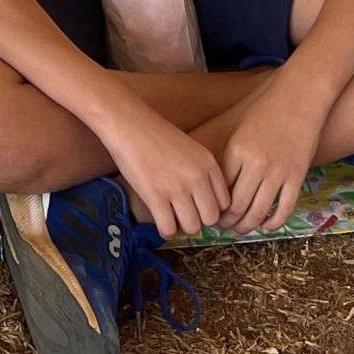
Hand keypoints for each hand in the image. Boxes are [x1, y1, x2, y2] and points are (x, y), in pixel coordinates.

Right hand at [97, 102, 231, 240]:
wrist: (128, 123)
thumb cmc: (156, 135)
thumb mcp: (190, 149)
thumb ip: (201, 171)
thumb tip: (204, 201)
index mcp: (208, 163)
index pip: (225, 202)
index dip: (211, 209)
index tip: (199, 209)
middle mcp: (197, 177)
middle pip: (210, 218)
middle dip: (198, 220)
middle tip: (184, 214)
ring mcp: (177, 188)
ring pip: (192, 227)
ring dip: (181, 226)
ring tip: (171, 216)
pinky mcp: (155, 196)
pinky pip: (168, 229)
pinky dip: (165, 230)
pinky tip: (160, 220)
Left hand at [218, 79, 328, 232]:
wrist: (299, 98)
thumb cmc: (267, 112)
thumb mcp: (241, 132)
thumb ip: (231, 159)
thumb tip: (220, 188)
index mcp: (237, 152)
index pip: (220, 190)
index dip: (215, 206)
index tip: (212, 213)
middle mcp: (255, 164)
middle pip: (237, 206)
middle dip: (228, 222)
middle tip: (224, 227)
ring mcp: (278, 172)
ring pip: (258, 212)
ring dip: (247, 226)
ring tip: (242, 230)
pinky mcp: (297, 177)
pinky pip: (284, 209)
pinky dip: (274, 223)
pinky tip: (266, 226)